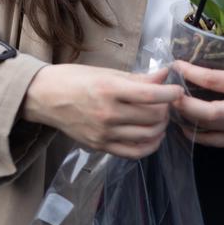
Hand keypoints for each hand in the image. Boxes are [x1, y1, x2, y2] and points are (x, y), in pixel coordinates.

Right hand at [21, 64, 183, 158]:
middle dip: (167, 109)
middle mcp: (107, 113)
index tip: (178, 90)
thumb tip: (165, 75)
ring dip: (161, 127)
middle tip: (167, 102)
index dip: (170, 93)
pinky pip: (133, 153)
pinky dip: (149, 146)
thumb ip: (138, 78)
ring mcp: (104, 133)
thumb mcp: (107, 72)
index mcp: (109, 89)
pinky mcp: (100, 147)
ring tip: (160, 117)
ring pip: (147, 136)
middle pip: (152, 117)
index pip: (149, 95)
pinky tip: (152, 135)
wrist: (45, 97)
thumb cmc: (75, 78)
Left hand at [172, 28, 223, 147]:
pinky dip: (197, 136)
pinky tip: (183, 125)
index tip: (175, 64)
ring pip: (208, 130)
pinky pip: (216, 142)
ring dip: (185, 120)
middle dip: (182, 104)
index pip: (214, 81)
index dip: (191, 73)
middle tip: (167, 91)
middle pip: (207, 113)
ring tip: (169, 105)